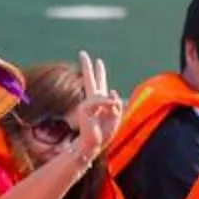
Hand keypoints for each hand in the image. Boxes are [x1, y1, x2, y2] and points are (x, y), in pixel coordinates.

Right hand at [68, 51, 122, 165]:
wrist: (93, 145)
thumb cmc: (104, 133)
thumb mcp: (116, 117)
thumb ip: (116, 104)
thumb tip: (112, 92)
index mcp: (100, 102)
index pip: (99, 83)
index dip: (98, 72)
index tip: (98, 61)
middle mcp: (92, 100)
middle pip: (89, 79)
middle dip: (87, 66)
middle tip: (82, 53)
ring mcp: (87, 104)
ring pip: (101, 95)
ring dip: (110, 104)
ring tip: (113, 113)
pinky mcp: (84, 109)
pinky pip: (99, 101)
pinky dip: (107, 104)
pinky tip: (112, 108)